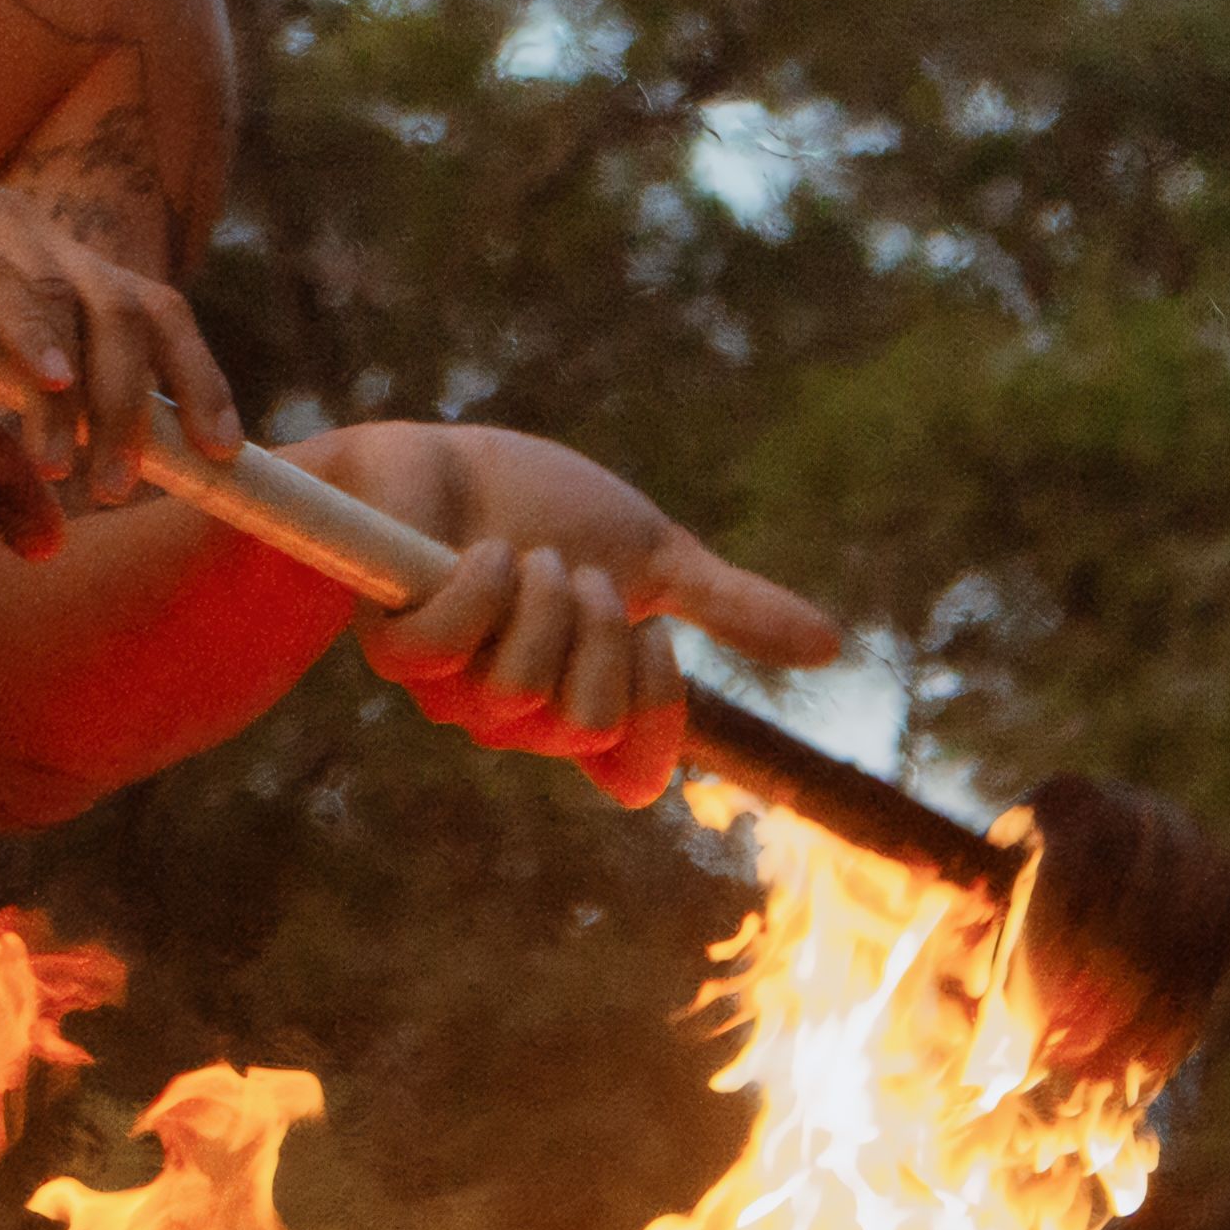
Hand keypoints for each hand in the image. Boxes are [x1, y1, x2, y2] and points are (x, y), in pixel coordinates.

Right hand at [0, 154, 240, 559]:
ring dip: (86, 388)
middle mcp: (30, 231)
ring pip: (70, 290)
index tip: (225, 457)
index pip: (149, 313)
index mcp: (49, 269)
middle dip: (145, 401)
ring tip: (82, 469)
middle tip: (122, 489)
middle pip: (131, 305)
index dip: (196, 378)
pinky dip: (22, 327)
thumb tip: (46, 545)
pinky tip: (41, 383)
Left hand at [306, 422, 839, 809]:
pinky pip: (448, 648)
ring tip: (522, 555)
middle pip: (587, 721)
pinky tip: (480, 550)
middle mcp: (518, 714)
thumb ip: (730, 607)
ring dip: (538, 596)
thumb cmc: (536, 505)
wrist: (438, 455)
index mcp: (580, 703)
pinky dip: (480, 583)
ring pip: (521, 689)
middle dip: (596, 628)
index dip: (657, 714)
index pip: (633, 774)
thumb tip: (832, 647)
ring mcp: (454, 688)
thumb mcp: (649, 554)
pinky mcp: (396, 649)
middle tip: (573, 572)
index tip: (655, 636)